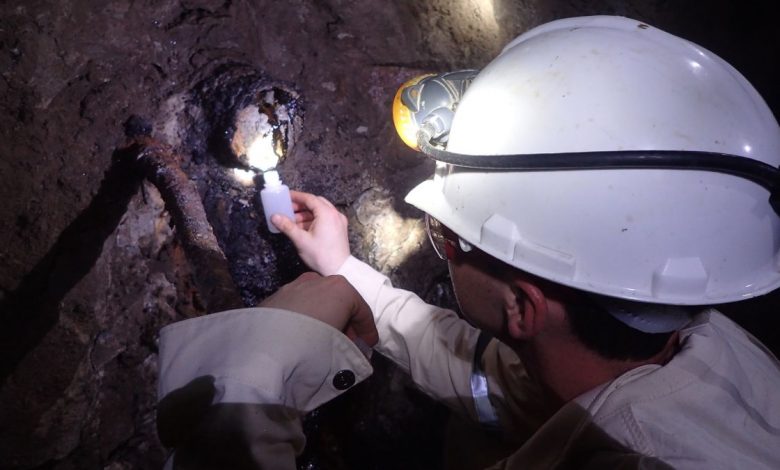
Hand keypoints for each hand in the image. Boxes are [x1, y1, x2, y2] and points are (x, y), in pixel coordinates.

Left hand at [259, 272, 377, 346]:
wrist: (267, 349)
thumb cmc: (313, 345)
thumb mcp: (341, 349)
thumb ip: (350, 347)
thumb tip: (348, 349)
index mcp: (341, 288)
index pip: (361, 309)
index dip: (367, 329)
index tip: (367, 345)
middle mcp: (318, 280)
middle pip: (339, 301)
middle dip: (346, 322)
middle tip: (347, 342)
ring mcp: (295, 285)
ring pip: (318, 301)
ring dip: (325, 318)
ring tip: (322, 339)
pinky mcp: (276, 295)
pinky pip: (299, 306)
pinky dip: (306, 317)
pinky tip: (301, 334)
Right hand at [271, 191, 350, 274]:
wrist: (339, 270)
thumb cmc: (321, 255)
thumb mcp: (301, 240)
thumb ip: (287, 226)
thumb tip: (274, 216)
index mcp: (327, 213)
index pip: (310, 198)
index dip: (297, 196)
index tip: (286, 196)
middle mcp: (335, 214)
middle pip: (316, 203)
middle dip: (301, 205)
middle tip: (288, 208)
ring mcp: (339, 221)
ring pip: (321, 211)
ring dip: (307, 213)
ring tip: (293, 220)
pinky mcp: (340, 229)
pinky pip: (326, 218)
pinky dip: (314, 219)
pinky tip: (303, 227)